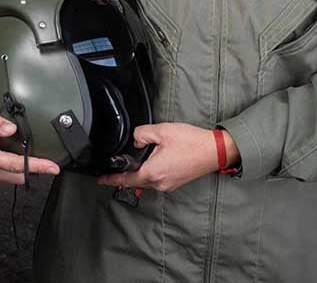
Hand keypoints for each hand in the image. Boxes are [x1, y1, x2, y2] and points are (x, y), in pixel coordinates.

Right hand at [0, 103, 60, 184]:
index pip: (17, 166)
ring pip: (6, 175)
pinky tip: (13, 155)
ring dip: (20, 170)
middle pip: (14, 176)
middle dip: (32, 172)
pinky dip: (9, 166)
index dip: (37, 166)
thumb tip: (12, 129)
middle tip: (48, 165)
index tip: (53, 167)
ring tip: (34, 160)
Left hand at [96, 123, 236, 192]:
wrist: (215, 151)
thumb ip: (142, 134)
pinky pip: (157, 180)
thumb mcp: (162, 131)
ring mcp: (169, 184)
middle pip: (136, 181)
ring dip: (139, 173)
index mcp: (153, 172)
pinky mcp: (176, 182)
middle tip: (114, 170)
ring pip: (147, 181)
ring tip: (134, 162)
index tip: (101, 180)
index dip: (111, 179)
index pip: (126, 178)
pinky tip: (152, 162)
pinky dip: (150, 173)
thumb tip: (136, 141)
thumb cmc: (191, 142)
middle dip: (125, 175)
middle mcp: (159, 183)